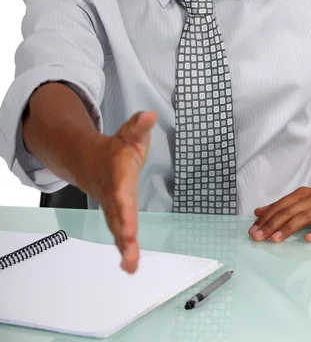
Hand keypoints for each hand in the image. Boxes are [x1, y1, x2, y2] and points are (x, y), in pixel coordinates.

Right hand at [80, 111, 157, 273]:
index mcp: (117, 173)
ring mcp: (113, 208)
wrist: (90, 161)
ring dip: (124, 246)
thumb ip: (139, 126)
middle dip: (124, 231)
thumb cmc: (116, 149)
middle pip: (118, 214)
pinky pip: (120, 235)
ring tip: (131, 265)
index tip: (129, 219)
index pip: (121, 190)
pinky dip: (124, 250)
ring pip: (117, 229)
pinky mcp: (116, 217)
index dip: (125, 205)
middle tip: (130, 246)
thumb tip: (150, 114)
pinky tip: (130, 267)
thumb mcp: (129, 133)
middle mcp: (113, 194)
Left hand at [248, 181, 310, 243]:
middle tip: (257, 237)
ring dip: (288, 228)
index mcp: (301, 195)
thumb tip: (258, 212)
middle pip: (287, 212)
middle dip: (271, 225)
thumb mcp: (304, 199)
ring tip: (275, 239)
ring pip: (304, 218)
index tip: (252, 230)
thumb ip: (282, 206)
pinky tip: (309, 239)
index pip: (279, 207)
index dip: (265, 219)